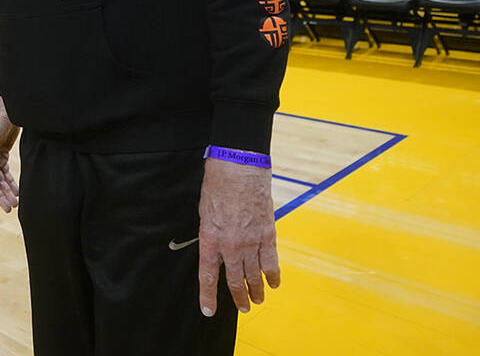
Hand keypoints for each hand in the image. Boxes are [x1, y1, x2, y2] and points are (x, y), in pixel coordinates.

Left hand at [198, 157, 279, 316]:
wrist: (239, 167)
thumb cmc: (218, 184)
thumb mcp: (204, 211)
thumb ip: (211, 233)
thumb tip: (216, 248)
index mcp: (210, 238)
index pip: (207, 275)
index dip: (208, 296)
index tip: (209, 310)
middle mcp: (230, 245)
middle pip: (234, 279)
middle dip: (238, 296)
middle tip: (243, 307)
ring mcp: (250, 241)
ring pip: (254, 274)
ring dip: (257, 289)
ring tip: (258, 299)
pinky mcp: (267, 233)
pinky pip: (271, 260)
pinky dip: (273, 274)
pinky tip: (274, 283)